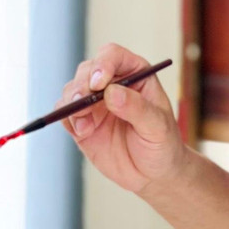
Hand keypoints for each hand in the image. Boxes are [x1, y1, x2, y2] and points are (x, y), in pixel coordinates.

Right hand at [60, 43, 185, 194]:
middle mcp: (112, 84)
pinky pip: (65, 113)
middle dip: (82, 85)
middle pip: (87, 70)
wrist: (153, 173)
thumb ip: (137, 108)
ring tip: (85, 125)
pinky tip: (83, 132)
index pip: (113, 56)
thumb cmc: (163, 143)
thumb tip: (112, 92)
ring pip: (72, 89)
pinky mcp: (82, 122)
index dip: (103, 64)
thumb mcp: (157, 126)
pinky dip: (67, 119)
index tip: (99, 83)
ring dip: (72, 103)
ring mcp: (95, 103)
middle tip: (82, 103)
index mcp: (135, 74)